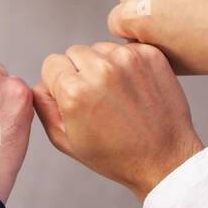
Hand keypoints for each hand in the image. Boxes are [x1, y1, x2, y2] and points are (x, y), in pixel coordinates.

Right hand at [33, 41, 202, 200]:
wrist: (164, 159)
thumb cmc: (115, 155)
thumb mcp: (65, 140)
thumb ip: (43, 104)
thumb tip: (42, 82)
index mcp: (75, 91)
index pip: (51, 63)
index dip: (59, 82)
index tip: (74, 100)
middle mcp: (100, 70)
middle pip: (74, 52)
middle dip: (80, 71)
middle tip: (97, 99)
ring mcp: (128, 59)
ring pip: (100, 48)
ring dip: (103, 65)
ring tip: (117, 95)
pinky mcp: (150, 54)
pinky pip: (125, 48)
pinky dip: (126, 64)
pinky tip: (133, 88)